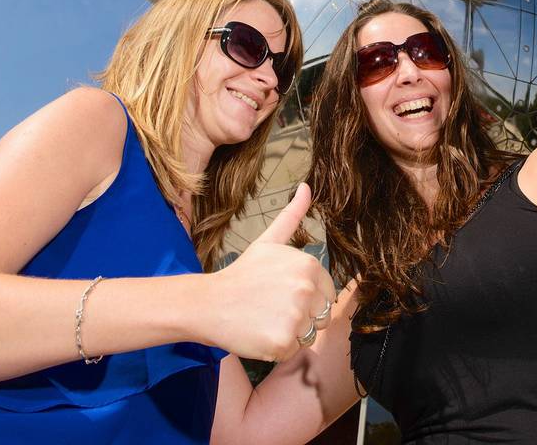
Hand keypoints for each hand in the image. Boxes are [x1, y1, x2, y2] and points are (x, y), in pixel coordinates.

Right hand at [197, 183, 336, 362]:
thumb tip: (306, 186)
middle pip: (321, 315)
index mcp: (308, 265)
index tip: (280, 293)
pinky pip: (294, 351)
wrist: (208, 303)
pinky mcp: (283, 342)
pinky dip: (278, 348)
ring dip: (291, 333)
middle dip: (301, 316)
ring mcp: (295, 317)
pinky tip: (260, 333)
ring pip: (310, 335)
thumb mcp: (268, 240)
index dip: (306, 297)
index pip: (327, 293)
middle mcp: (306, 290)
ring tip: (266, 319)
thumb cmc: (242, 274)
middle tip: (272, 308)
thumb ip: (292, 215)